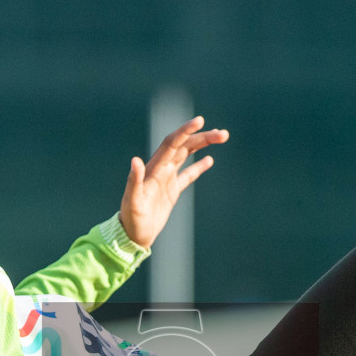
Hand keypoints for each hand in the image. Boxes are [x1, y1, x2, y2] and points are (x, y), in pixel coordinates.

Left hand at [119, 116, 228, 248]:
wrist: (131, 235)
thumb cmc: (131, 219)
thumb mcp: (132, 202)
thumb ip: (134, 181)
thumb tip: (135, 160)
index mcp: (153, 168)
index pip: (171, 143)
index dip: (185, 131)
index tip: (200, 121)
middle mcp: (160, 169)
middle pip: (183, 146)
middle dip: (202, 137)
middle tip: (223, 134)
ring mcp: (167, 179)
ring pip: (187, 155)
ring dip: (203, 145)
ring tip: (222, 137)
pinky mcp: (171, 191)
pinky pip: (187, 174)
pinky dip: (198, 166)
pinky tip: (209, 159)